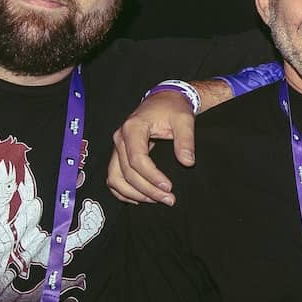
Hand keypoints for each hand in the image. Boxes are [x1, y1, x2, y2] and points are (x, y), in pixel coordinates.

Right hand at [107, 90, 196, 204]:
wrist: (164, 100)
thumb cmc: (173, 108)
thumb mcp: (184, 120)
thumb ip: (185, 140)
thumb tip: (187, 162)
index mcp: (133, 128)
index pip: (137, 159)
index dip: (152, 177)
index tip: (169, 187)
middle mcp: (120, 138)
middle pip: (127, 172)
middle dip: (147, 190)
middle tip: (168, 200)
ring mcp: (117, 147)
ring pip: (116, 178)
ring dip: (134, 193)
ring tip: (157, 201)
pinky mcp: (118, 154)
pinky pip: (114, 177)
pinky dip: (123, 191)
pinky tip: (140, 199)